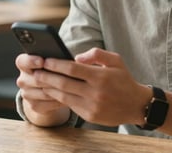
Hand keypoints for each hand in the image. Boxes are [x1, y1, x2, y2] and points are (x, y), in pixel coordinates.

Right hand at [15, 53, 70, 119]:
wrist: (48, 90)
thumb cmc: (53, 69)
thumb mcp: (53, 61)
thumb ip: (56, 57)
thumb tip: (74, 58)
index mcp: (24, 63)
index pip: (22, 61)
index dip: (31, 61)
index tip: (42, 61)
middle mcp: (22, 79)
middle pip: (36, 78)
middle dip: (52, 77)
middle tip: (66, 76)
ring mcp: (26, 94)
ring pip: (44, 92)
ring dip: (58, 90)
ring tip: (72, 86)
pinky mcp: (33, 105)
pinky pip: (47, 104)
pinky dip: (58, 100)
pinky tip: (69, 97)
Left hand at [35, 48, 151, 126]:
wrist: (135, 105)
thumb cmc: (124, 79)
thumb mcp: (116, 60)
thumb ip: (96, 54)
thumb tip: (76, 58)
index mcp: (100, 76)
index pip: (72, 69)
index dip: (56, 64)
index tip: (46, 60)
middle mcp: (95, 92)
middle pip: (64, 83)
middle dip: (47, 76)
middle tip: (35, 71)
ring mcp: (91, 106)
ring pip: (64, 96)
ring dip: (49, 88)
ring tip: (39, 81)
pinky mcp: (89, 116)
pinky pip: (70, 105)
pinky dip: (59, 98)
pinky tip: (52, 91)